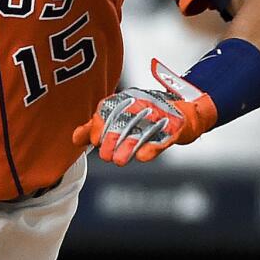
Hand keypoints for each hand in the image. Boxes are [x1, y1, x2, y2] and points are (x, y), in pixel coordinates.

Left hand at [72, 59, 217, 165]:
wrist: (184, 113)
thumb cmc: (147, 116)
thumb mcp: (120, 118)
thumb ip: (96, 127)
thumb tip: (75, 138)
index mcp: (126, 99)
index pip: (108, 108)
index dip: (99, 124)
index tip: (94, 140)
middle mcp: (141, 103)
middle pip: (123, 120)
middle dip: (112, 139)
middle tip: (105, 156)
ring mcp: (159, 114)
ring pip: (141, 130)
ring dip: (129, 146)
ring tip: (119, 161)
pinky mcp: (175, 127)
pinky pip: (162, 136)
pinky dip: (152, 147)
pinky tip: (143, 157)